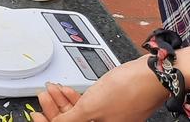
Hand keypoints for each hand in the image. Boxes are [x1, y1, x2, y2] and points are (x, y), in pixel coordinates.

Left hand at [33, 59, 168, 121]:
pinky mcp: (113, 104)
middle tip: (42, 97)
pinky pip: (90, 104)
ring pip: (81, 112)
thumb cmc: (128, 90)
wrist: (152, 74)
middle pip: (74, 121)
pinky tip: (65, 89)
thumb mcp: (91, 106)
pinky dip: (76, 97)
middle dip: (56, 109)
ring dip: (64, 101)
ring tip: (51, 89)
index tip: (37, 115)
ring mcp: (111, 116)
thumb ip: (71, 118)